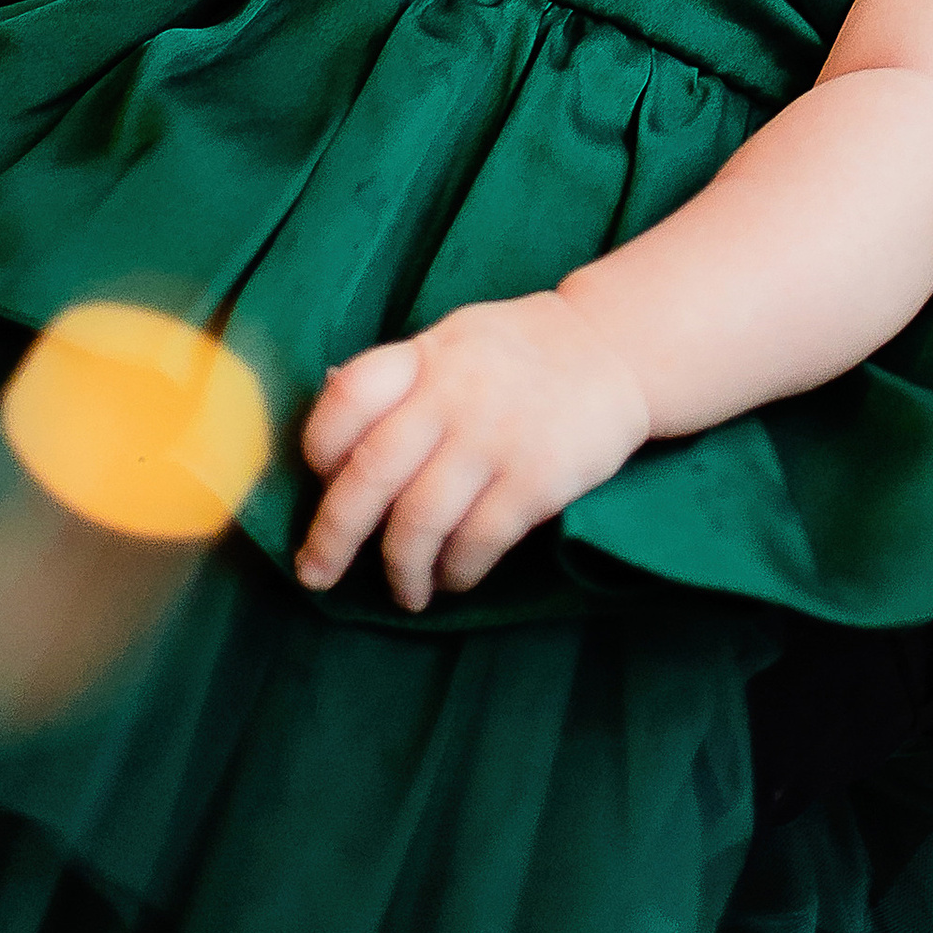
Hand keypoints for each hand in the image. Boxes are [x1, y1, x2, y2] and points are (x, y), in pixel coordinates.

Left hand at [294, 293, 649, 607]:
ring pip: (419, 522)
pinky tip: (453, 577)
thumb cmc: (518, 352)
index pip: (348, 395)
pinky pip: (477, 542)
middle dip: (333, 536)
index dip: (319, 444)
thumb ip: (400, 381)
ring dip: (400, 570)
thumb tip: (330, 426)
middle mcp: (452, 393)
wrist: (614, 347)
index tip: (320, 479)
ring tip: (404, 590)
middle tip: (317, 573)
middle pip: (370, 474)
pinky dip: (456, 571)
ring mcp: (494, 436)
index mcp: (425, 355)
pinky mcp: (536, 478)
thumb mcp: (453, 342)